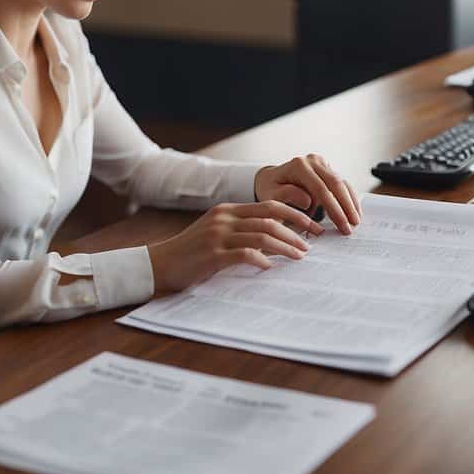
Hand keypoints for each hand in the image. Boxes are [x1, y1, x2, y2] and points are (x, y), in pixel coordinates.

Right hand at [147, 201, 323, 291]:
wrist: (160, 263)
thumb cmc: (191, 252)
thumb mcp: (216, 232)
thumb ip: (241, 230)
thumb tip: (274, 238)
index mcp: (228, 210)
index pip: (269, 206)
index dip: (294, 214)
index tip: (312, 224)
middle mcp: (224, 219)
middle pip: (270, 220)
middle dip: (296, 230)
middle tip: (313, 242)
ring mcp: (218, 236)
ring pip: (261, 236)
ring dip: (285, 246)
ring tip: (300, 256)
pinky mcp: (212, 255)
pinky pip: (244, 254)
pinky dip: (261, 260)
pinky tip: (271, 268)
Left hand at [253, 154, 361, 233]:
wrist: (271, 179)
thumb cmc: (270, 189)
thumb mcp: (271, 195)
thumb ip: (286, 196)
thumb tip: (308, 200)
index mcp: (299, 166)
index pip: (321, 189)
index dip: (334, 209)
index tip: (342, 226)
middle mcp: (313, 161)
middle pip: (336, 184)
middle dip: (346, 207)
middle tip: (353, 226)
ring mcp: (322, 163)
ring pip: (343, 183)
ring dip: (351, 203)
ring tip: (356, 222)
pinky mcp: (328, 168)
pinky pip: (342, 183)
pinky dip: (349, 198)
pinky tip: (354, 211)